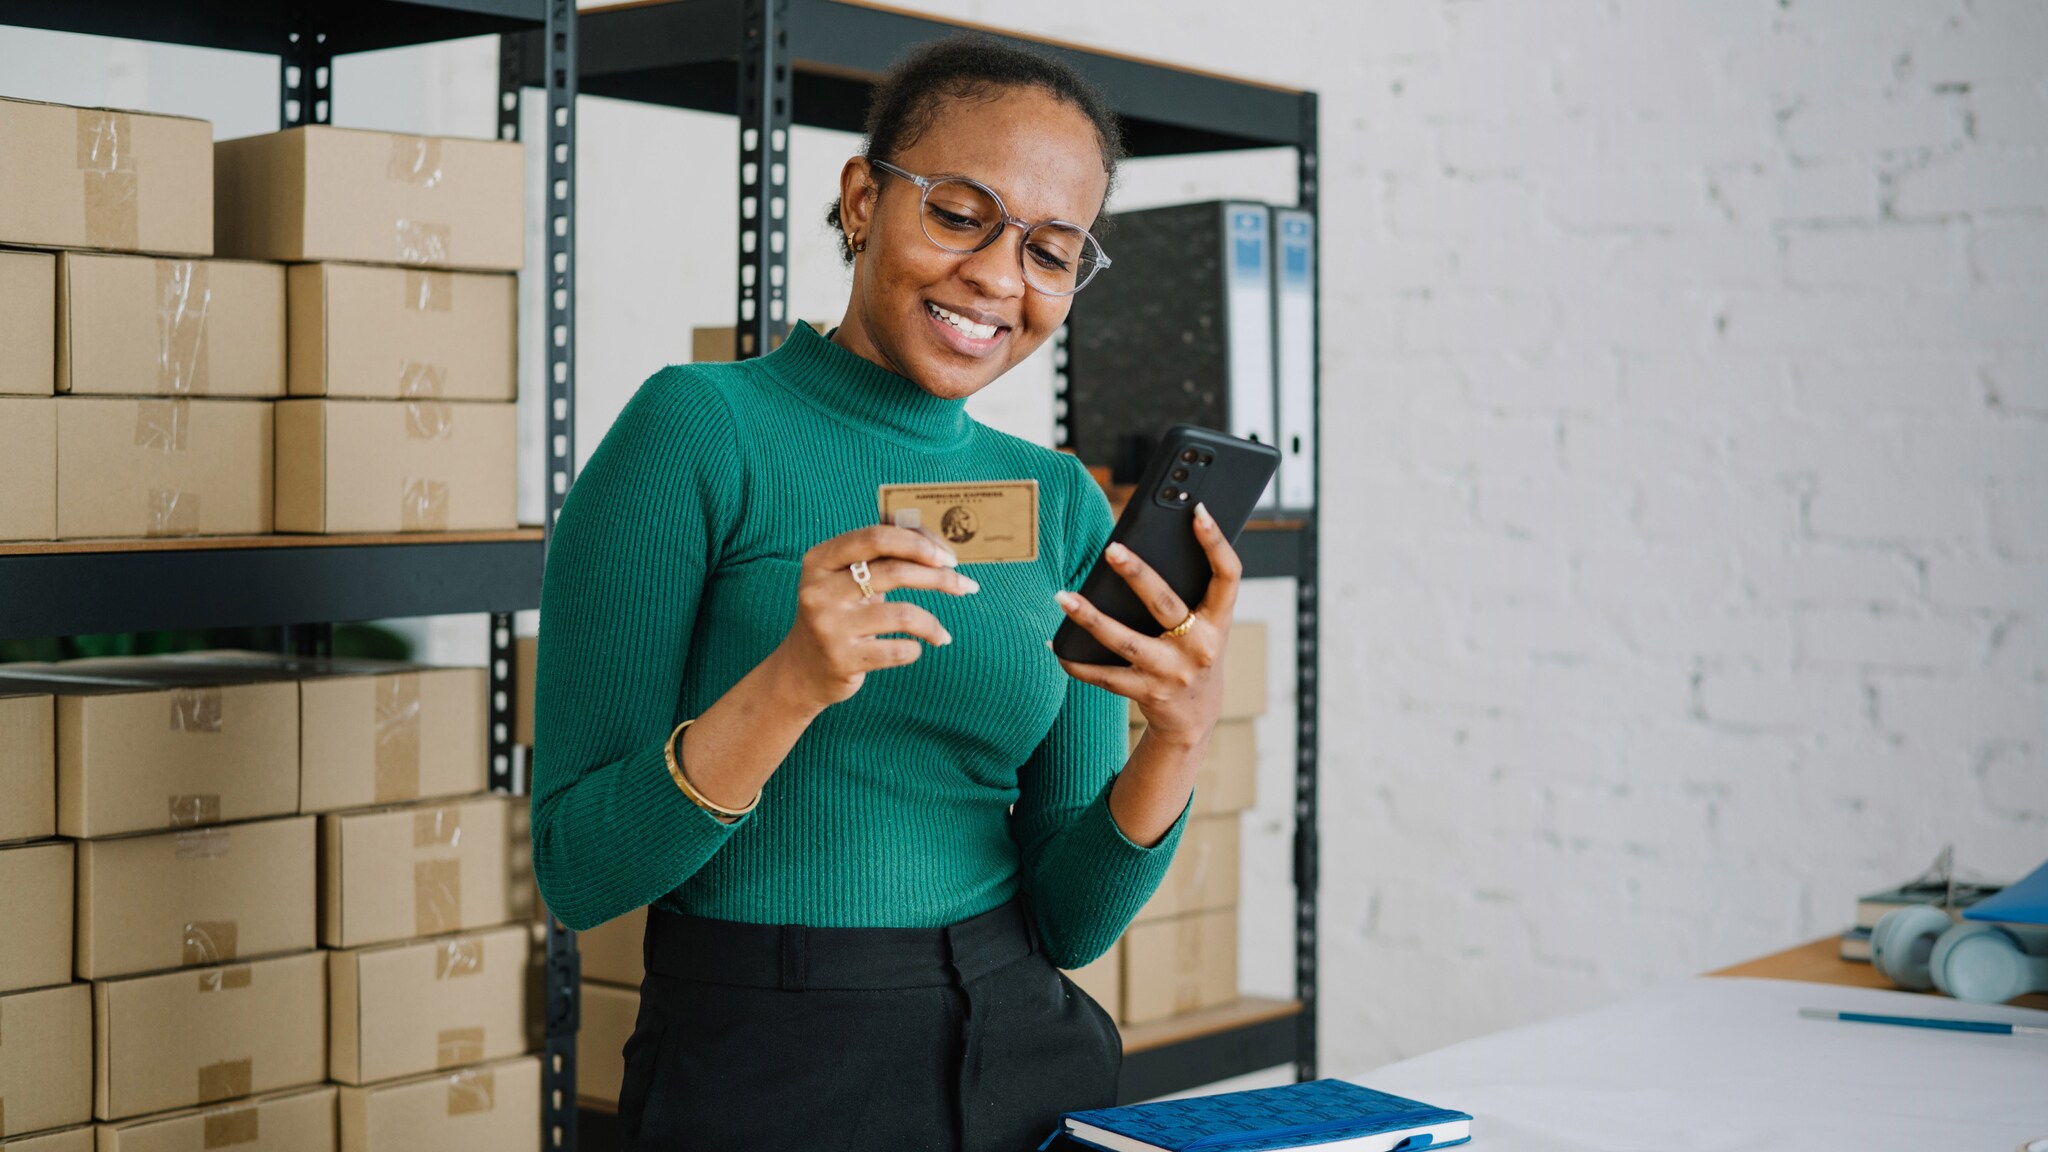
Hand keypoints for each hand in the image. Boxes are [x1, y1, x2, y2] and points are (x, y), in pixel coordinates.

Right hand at [770, 525, 979, 711]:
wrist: (802, 671)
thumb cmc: (840, 615)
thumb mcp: (847, 579)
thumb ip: (881, 555)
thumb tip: (936, 540)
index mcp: (820, 560)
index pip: (876, 537)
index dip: (918, 542)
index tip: (948, 557)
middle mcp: (819, 590)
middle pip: (894, 572)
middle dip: (939, 578)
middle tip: (965, 586)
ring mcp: (828, 626)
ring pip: (903, 615)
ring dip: (933, 624)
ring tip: (942, 634)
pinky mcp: (841, 659)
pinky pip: (898, 651)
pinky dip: (915, 649)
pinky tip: (915, 650)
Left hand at [1053, 502, 1241, 747]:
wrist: (1194, 719)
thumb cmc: (1193, 656)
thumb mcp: (1205, 628)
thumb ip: (1188, 596)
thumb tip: (1137, 553)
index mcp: (1218, 623)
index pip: (1227, 577)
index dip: (1216, 544)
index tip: (1199, 512)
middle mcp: (1199, 647)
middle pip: (1165, 604)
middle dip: (1137, 575)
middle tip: (1111, 549)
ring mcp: (1171, 672)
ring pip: (1125, 642)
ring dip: (1090, 618)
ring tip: (1063, 596)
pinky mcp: (1146, 693)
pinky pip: (1104, 676)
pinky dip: (1077, 662)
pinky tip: (1057, 644)